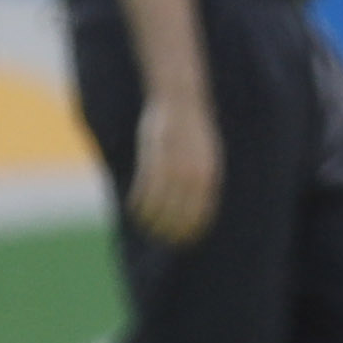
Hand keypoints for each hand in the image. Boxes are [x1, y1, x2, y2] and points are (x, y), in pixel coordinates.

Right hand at [128, 90, 222, 243]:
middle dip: (169, 230)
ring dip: (150, 219)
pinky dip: (138, 202)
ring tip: (144, 225)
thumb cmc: (192, 131)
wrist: (182, 101)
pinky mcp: (154, 159)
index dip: (190, 230)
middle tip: (160, 238)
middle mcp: (194, 175)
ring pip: (159, 204)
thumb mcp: (205, 156)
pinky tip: (133, 207)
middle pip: (180, 214)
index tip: (181, 241)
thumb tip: (196, 205)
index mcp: (209, 176)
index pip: (201, 214)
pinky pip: (144, 189)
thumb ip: (201, 180)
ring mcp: (173, 167)